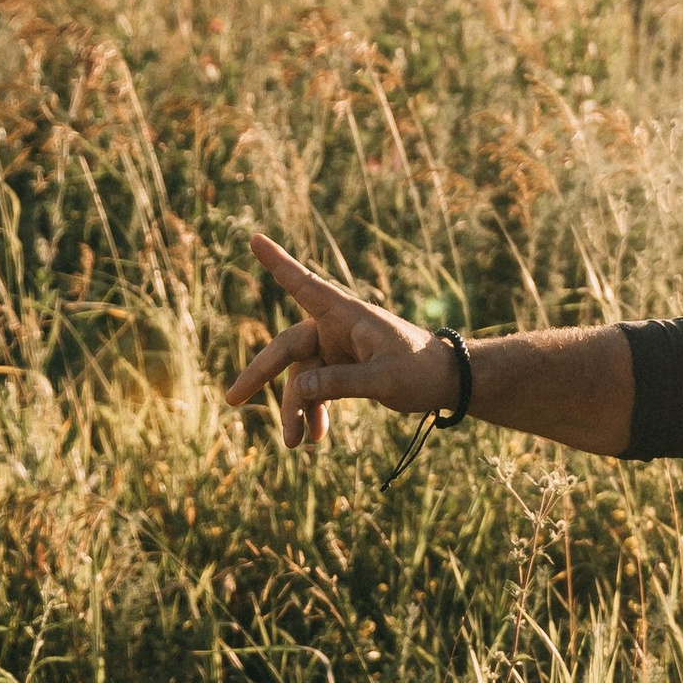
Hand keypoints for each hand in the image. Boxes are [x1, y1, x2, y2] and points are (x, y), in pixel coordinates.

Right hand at [226, 229, 453, 447]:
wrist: (450, 382)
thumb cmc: (422, 370)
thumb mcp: (384, 379)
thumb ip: (340, 383)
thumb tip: (297, 389)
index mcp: (348, 316)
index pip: (305, 286)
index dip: (278, 264)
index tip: (254, 238)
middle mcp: (338, 328)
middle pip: (288, 348)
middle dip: (260, 375)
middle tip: (232, 400)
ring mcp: (339, 350)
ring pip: (302, 378)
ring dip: (297, 409)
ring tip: (296, 445)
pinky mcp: (344, 370)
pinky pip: (317, 390)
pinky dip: (314, 411)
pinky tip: (314, 436)